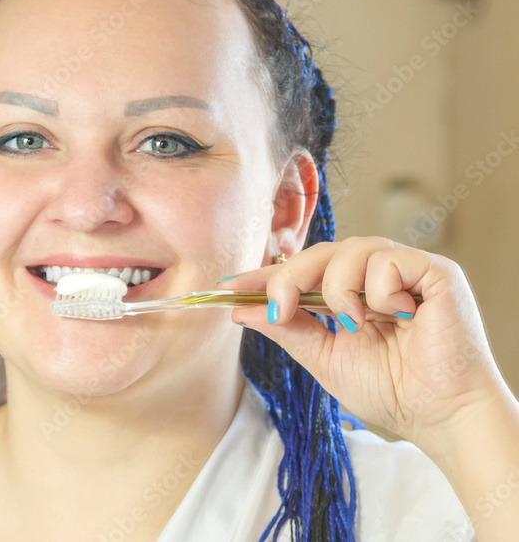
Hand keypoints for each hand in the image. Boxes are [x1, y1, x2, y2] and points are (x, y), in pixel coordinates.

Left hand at [219, 236, 508, 452]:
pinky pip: (388, 259)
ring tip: (354, 324)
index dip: (266, 274)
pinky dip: (378, 290)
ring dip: (338, 289)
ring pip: (350, 249)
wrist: (439, 417)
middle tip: (279, 309)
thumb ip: (287, 329)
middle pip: (320, 252)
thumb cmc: (392, 391)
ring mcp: (407, 269)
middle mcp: (378, 273)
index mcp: (353, 292)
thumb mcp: (325, 358)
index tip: (229, 286)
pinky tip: (396, 316)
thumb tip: (240, 310)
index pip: (304, 271)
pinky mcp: (435, 272)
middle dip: (289, 278)